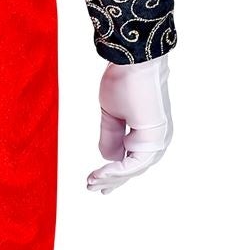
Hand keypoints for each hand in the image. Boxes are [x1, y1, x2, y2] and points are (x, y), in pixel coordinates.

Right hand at [87, 55, 171, 193]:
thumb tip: (108, 158)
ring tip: (91, 182)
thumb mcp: (111, 114)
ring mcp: (159, 138)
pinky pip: (135, 163)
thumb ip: (111, 137)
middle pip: (134, 168)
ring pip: (135, 169)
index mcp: (148, 132)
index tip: (93, 180)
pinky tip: (100, 174)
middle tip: (90, 188)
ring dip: (112, 178)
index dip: (113, 172)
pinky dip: (117, 171)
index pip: (132, 159)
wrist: (133, 61)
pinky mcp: (155, 137)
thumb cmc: (123, 80)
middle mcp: (157, 138)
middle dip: (112, 180)